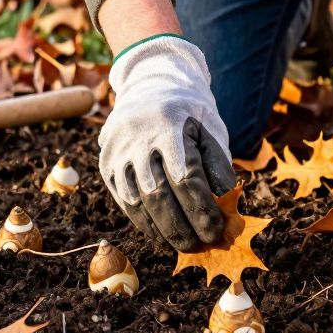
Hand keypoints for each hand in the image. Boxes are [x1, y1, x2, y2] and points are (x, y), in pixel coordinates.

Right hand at [99, 34, 235, 250]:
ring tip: (182, 245)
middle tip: (200, 246)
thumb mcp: (210, 129)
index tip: (217, 231)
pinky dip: (143, 222)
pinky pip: (123, 200)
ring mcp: (118, 152)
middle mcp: (138, 138)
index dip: (202, 209)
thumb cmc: (189, 114)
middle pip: (158, 193)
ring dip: (161, 230)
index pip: (186, 177)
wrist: (150, 86)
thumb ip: (218, 165)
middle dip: (181, 227)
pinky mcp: (107, 164)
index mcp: (169, 125)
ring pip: (137, 201)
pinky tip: (160, 235)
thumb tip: (226, 208)